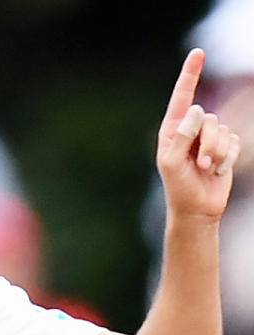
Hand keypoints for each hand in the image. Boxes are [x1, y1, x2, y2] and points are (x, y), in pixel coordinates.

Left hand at [156, 49, 241, 222]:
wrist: (196, 208)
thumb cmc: (178, 186)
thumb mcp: (172, 162)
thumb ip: (182, 136)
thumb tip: (196, 110)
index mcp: (172, 129)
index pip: (182, 97)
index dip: (190, 74)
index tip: (198, 53)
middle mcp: (191, 130)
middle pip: (209, 118)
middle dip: (207, 142)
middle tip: (199, 164)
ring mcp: (209, 138)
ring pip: (224, 130)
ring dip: (217, 152)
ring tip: (206, 169)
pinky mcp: (226, 148)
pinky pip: (235, 142)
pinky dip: (228, 158)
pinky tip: (217, 171)